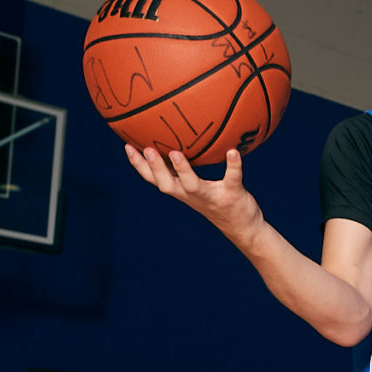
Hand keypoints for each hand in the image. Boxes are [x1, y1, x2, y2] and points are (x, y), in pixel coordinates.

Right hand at [126, 144, 264, 247]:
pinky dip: (233, 166)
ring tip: (177, 153)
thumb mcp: (197, 187)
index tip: (127, 146)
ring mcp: (212, 196)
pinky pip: (232, 179)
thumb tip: (177, 143)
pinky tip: (232, 152)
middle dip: (155, 168)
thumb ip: (187, 171)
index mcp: (182, 191)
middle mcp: (193, 195)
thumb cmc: (218, 202)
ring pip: (193, 185)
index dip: (139, 166)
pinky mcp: (232, 196)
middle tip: (146, 148)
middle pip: (167, 184)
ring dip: (183, 170)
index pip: (154, 179)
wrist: (243, 229)